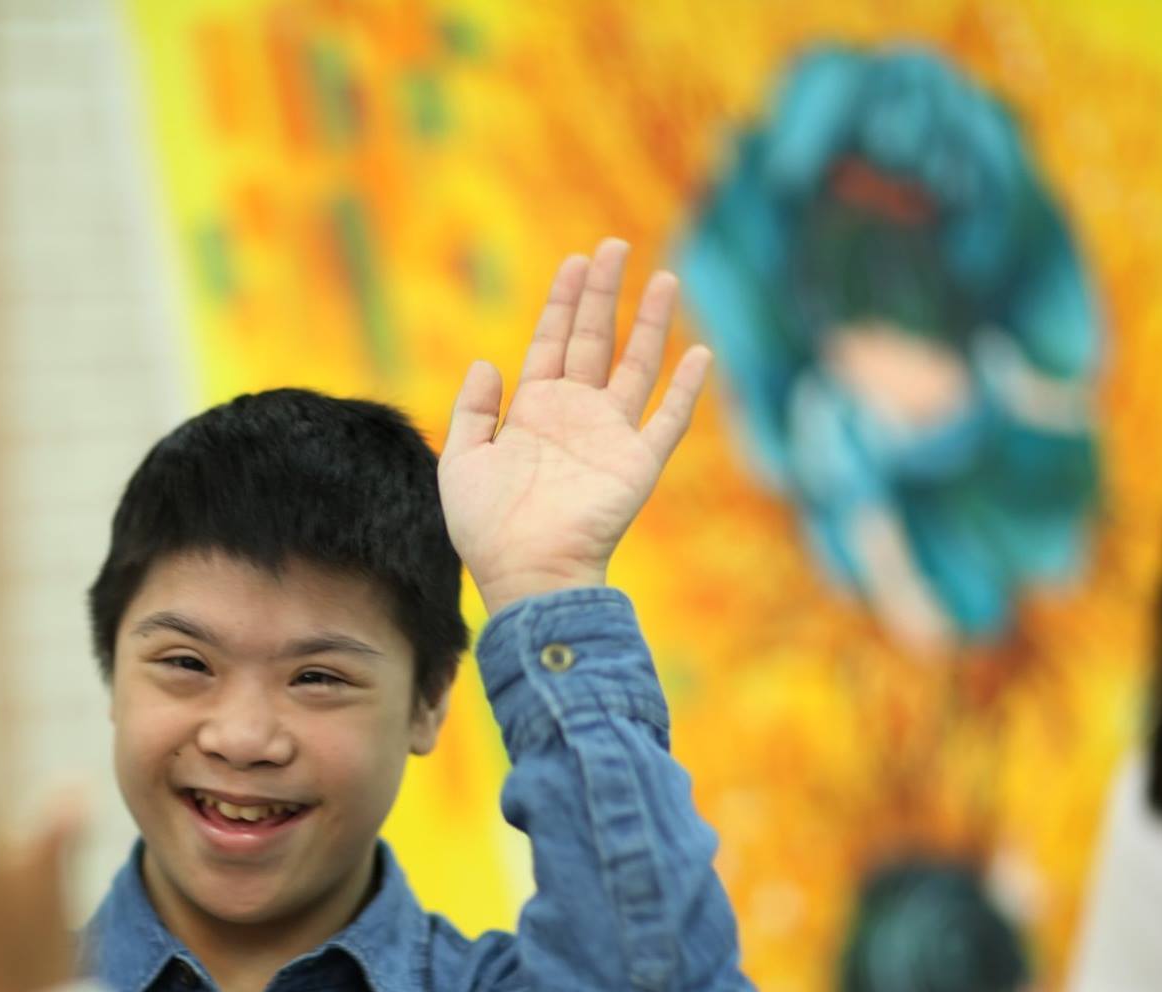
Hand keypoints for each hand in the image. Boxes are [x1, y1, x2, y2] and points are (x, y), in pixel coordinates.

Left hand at [439, 239, 710, 615]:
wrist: (524, 574)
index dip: (564, 303)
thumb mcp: (461, 463)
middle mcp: (575, 417)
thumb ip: (472, 411)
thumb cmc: (487, 529)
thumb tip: (487, 362)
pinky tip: (700, 354)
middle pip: (594, 341)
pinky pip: (669, 421)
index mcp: (533, 412)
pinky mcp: (637, 464)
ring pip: (636, 367)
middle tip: (614, 246)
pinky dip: (686, 390)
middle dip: (603, 294)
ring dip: (650, 324)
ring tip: (664, 278)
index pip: (552, 344)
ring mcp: (609, 438)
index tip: (576, 261)